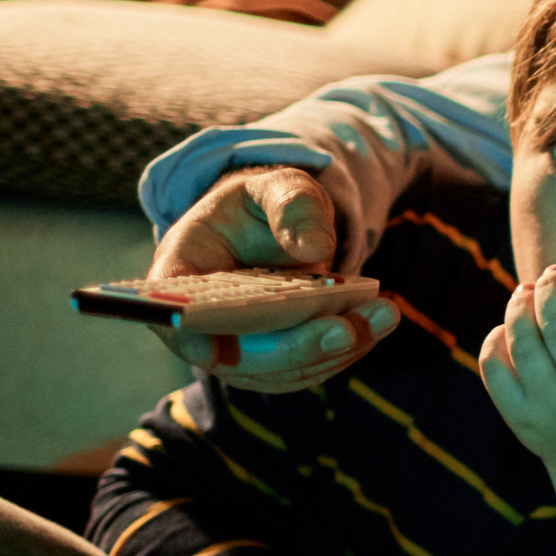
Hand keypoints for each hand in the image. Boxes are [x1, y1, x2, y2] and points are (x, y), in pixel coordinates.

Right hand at [148, 166, 397, 391]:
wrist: (279, 227)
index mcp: (183, 269)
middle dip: (294, 347)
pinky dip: (345, 351)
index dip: (188, 338)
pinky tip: (378, 324)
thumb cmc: (266, 204)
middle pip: (236, 354)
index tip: (215, 353)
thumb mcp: (279, 185)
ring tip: (383, 316)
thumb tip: (313, 247)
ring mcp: (237, 346)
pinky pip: (306, 367)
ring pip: (279, 370)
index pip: (171, 313)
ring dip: (333, 352)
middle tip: (346, 329)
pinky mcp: (273, 358)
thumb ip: (292, 205)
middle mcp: (204, 319)